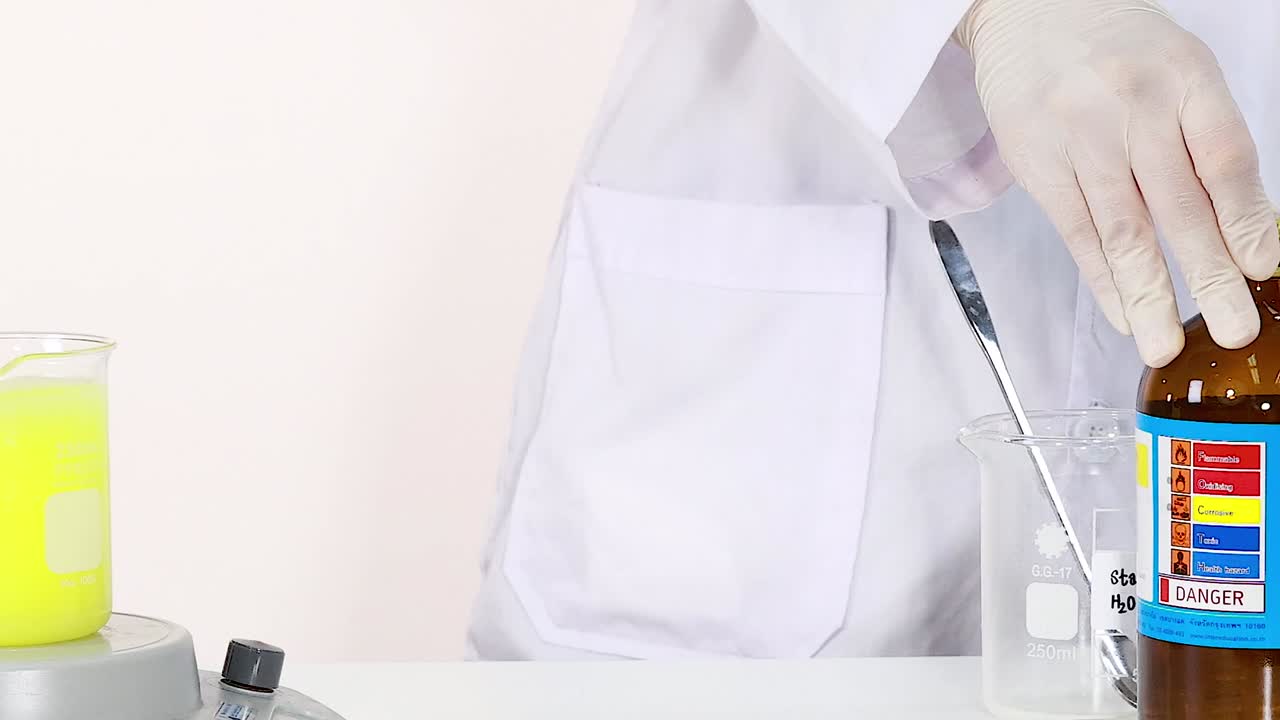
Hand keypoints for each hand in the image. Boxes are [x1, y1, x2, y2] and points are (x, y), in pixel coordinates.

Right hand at [956, 0, 1278, 366]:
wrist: (1027, 10)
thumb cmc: (1113, 46)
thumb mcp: (1177, 70)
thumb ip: (1205, 138)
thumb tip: (1239, 229)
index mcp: (1184, 78)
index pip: (1224, 158)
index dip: (1246, 219)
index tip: (1262, 267)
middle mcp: (1133, 107)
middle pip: (1177, 206)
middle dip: (1208, 277)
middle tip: (1230, 328)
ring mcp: (1081, 137)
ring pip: (1122, 230)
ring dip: (1149, 295)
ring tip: (1165, 344)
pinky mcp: (1038, 163)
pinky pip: (1076, 232)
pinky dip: (1101, 278)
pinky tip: (1123, 313)